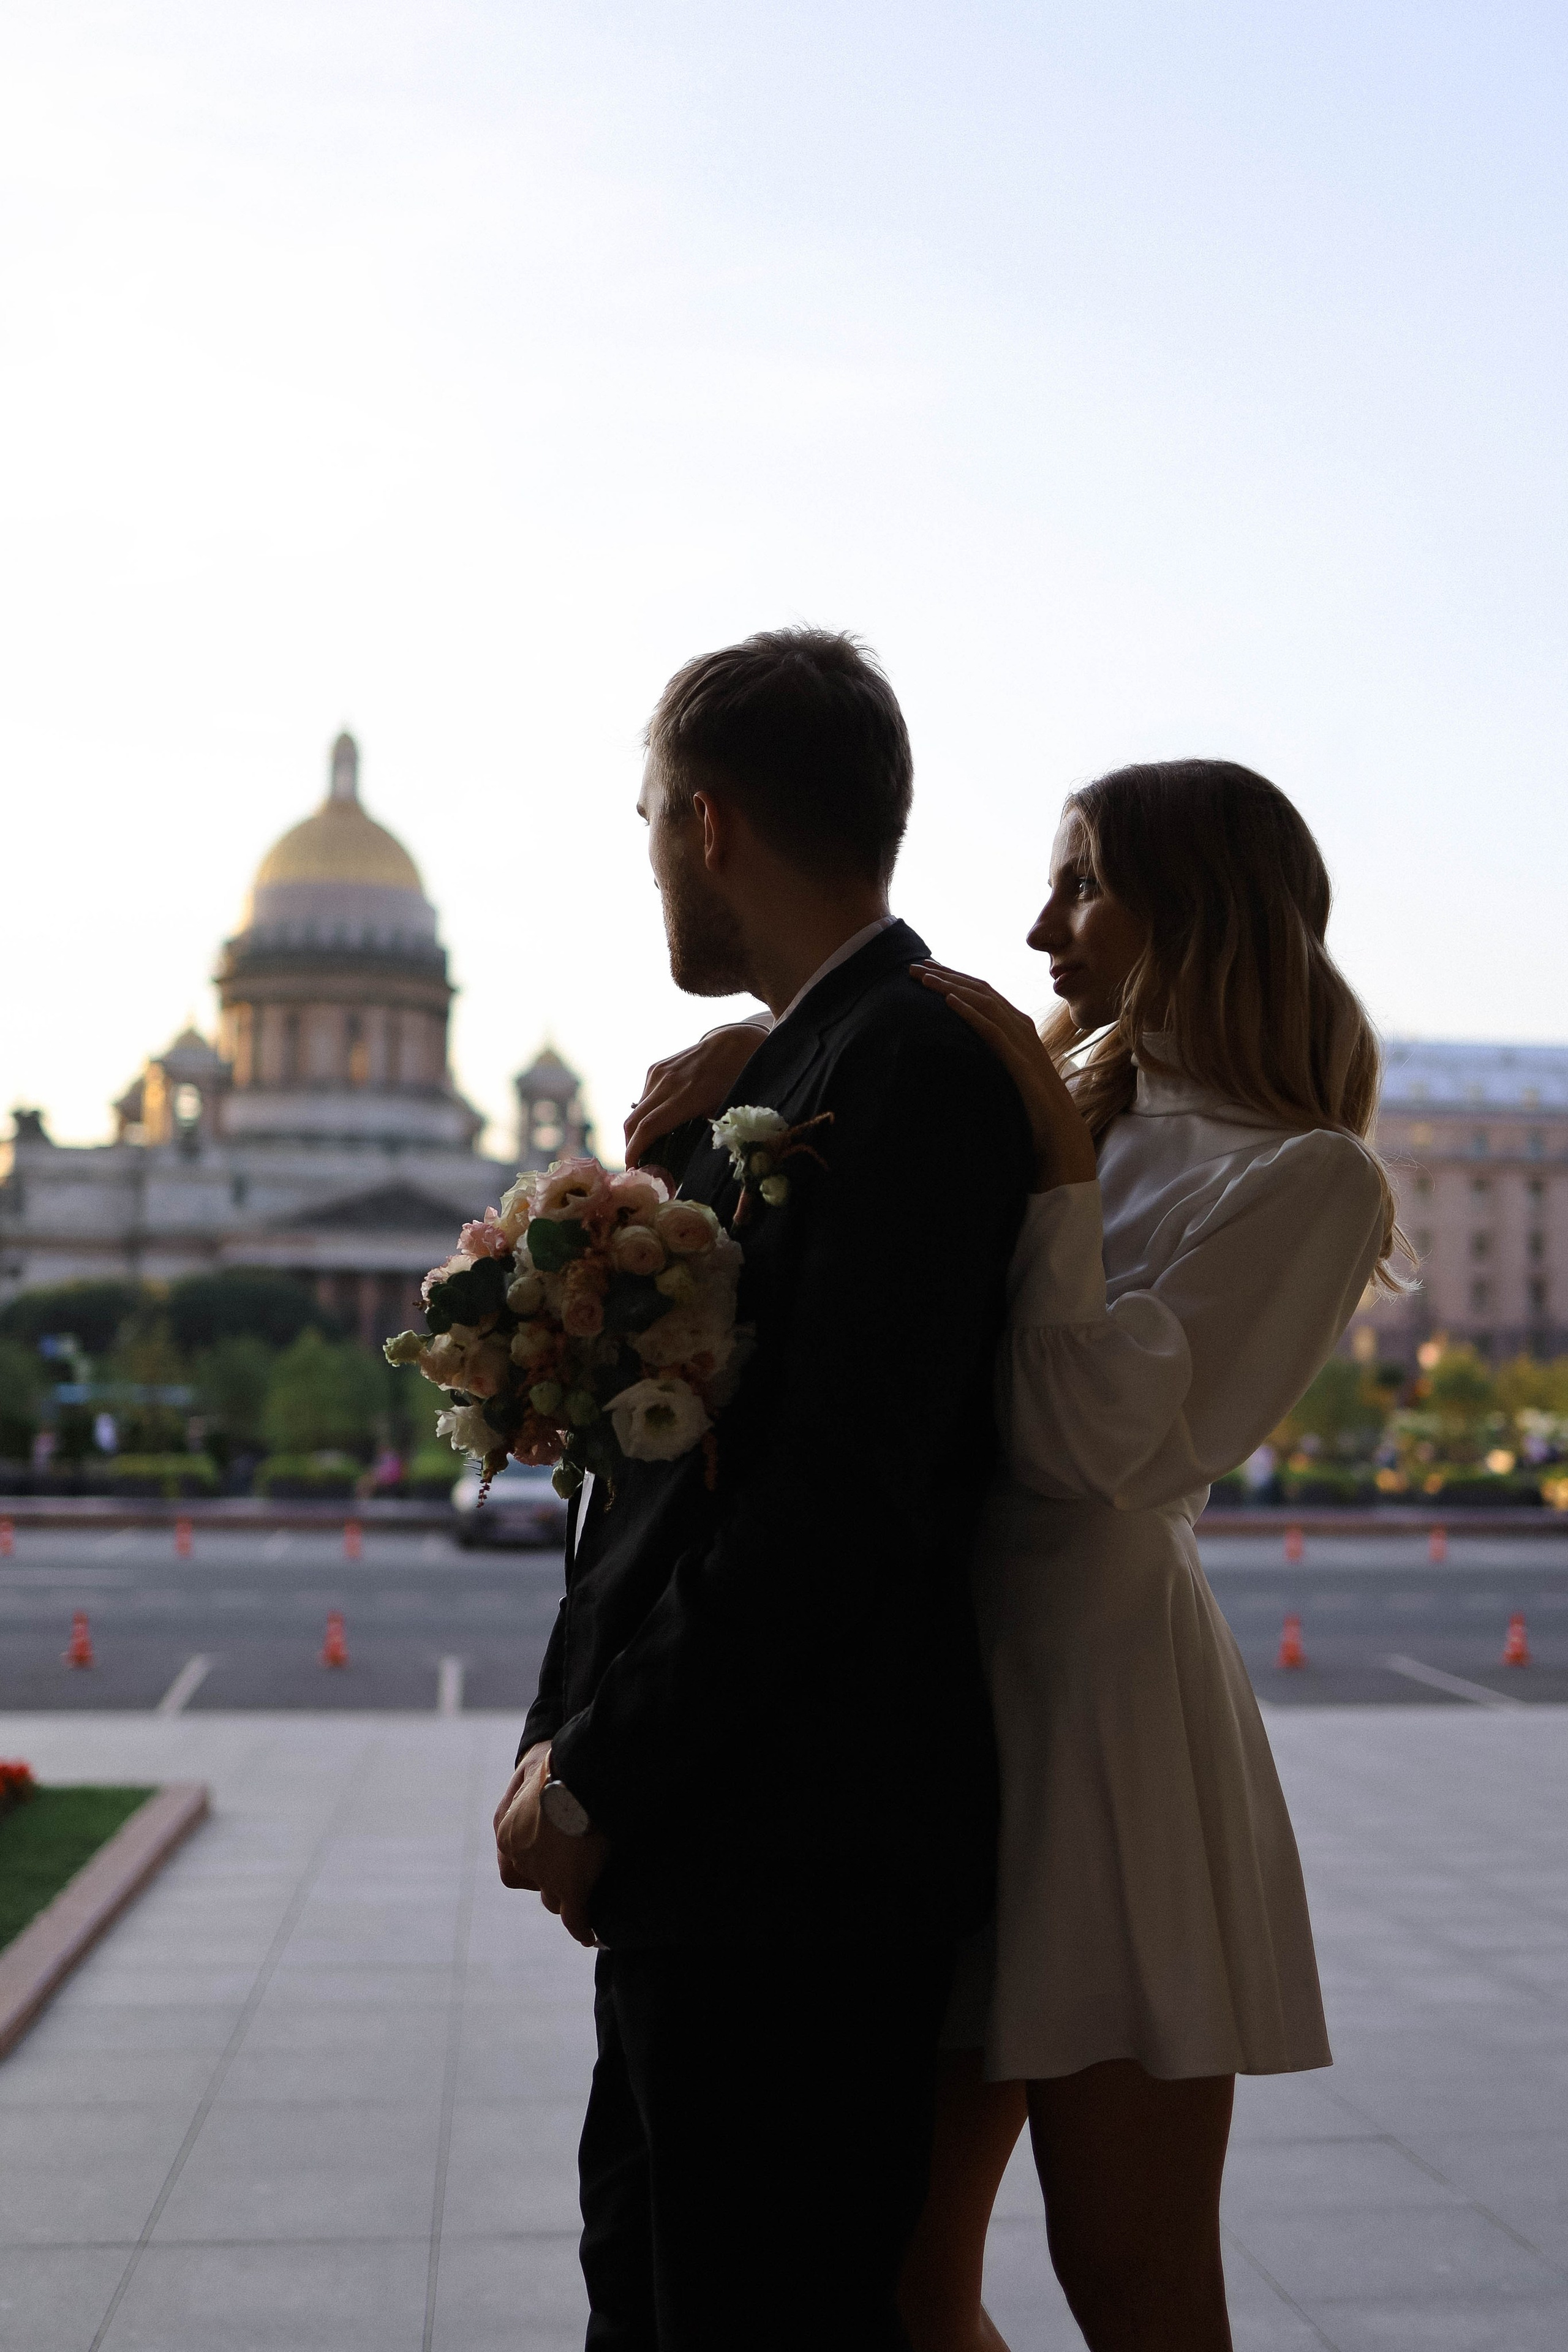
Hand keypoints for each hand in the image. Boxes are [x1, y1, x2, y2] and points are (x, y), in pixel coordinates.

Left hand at [494, 1743, 609, 1945]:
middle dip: (552, 1881)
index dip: (536, 1861)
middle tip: (573, 1875)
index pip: (515, 1860)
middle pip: (535, 1881)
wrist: (580, 1770)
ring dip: (567, 1899)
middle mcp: (519, 1859)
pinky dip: (583, 1929)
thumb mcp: (532, 1770)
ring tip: (586, 1900)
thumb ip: (528, 1789)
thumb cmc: (558, 1763)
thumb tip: (535, 1788)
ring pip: (553, 1900)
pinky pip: (575, 1919)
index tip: (553, 1860)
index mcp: (506, 1832)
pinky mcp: (570, 1888)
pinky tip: (592, 1937)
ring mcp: (544, 1876)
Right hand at [624, 1022, 770, 1167]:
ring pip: (636, 1110)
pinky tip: (657, 1123)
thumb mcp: (727, 1110)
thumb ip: (708, 1132)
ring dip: (637, 1131)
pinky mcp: (656, 1068)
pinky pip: (644, 1097)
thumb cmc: (737, 1080)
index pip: (649, 1127)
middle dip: (630, 1145)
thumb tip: (693, 1159)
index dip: (635, 1150)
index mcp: (686, 1096)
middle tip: (637, 1165)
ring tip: (648, 1147)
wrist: (734, 1043)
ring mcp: (658, 1073)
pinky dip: (645, 1114)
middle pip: (633, 1121)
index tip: (632, 1169)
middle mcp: (666, 1083)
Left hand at [912, 962, 1097, 1191]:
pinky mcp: (1021, 1063)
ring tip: (923, 976)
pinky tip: (948, 1001)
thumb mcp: (1006, 1079)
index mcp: (1018, 1032)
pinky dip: (970, 1012)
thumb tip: (961, 1059)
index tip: (926, 972)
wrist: (1061, 1140)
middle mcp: (1022, 1030)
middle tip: (913, 966)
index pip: (983, 996)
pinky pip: (992, 1030)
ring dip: (952, 986)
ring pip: (984, 1004)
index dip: (955, 980)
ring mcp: (1023, 1044)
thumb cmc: (1032, 1114)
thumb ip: (990, 1062)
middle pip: (981, 992)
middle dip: (947, 975)